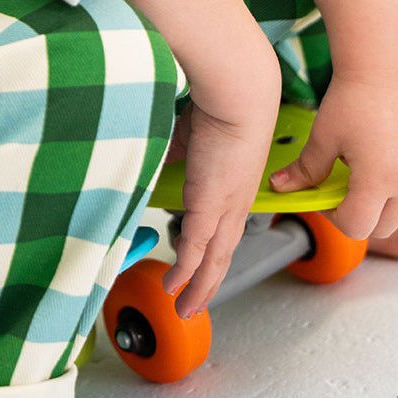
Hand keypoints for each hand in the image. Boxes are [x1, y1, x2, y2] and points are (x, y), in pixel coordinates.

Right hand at [161, 61, 280, 319]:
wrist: (239, 89)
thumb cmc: (220, 97)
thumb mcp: (192, 132)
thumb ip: (178, 151)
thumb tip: (158, 160)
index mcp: (235, 182)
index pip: (225, 226)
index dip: (214, 250)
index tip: (201, 265)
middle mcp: (236, 199)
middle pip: (223, 252)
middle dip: (208, 282)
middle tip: (194, 303)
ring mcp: (225, 205)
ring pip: (214, 259)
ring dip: (200, 288)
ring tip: (185, 309)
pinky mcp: (211, 204)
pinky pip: (196, 248)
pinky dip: (186, 272)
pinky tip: (175, 289)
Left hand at [269, 74, 397, 241]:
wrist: (383, 68)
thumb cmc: (354, 98)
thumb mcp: (323, 137)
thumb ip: (305, 170)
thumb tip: (281, 186)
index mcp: (379, 181)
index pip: (356, 226)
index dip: (333, 216)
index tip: (322, 196)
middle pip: (380, 228)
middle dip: (355, 216)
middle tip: (337, 189)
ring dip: (377, 208)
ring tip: (357, 175)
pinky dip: (394, 194)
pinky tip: (376, 165)